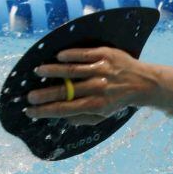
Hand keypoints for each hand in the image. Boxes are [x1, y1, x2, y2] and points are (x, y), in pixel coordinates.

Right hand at [25, 47, 152, 125]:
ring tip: (38, 71)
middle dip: (44, 94)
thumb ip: (84, 119)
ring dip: (53, 70)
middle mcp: (98, 88)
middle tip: (29, 96)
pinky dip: (70, 55)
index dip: (46, 110)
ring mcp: (102, 70)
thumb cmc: (118, 101)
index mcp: (96, 105)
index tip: (30, 110)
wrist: (143, 83)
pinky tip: (58, 57)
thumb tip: (63, 119)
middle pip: (65, 91)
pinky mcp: (106, 55)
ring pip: (72, 70)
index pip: (65, 109)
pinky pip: (84, 54)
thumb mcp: (104, 115)